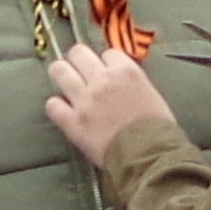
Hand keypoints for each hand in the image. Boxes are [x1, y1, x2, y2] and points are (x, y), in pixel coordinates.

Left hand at [44, 43, 172, 166]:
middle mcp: (103, 81)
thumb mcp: (152, 96)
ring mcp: (85, 101)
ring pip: (59, 71)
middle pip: (78, 53)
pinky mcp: (73, 122)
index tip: (106, 72)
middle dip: (78, 60)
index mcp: (126, 72)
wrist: (150, 157)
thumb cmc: (158, 131)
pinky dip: (56, 107)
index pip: (108, 53)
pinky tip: (62, 111)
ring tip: (63, 82)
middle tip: (79, 71)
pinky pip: (52, 105)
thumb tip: (121, 84)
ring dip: (61, 75)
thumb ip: (132, 84)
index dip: (106, 63)